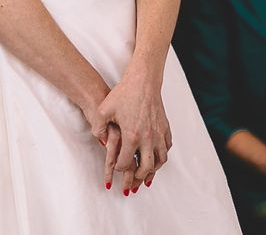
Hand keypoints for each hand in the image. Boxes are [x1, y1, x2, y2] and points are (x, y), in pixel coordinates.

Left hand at [97, 73, 171, 193]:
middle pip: (146, 168)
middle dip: (138, 178)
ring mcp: (158, 134)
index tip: (116, 168)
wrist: (142, 82)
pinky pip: (166, 148)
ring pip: (160, 161)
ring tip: (146, 175)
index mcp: (131, 136)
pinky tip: (156, 157)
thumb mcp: (104, 109)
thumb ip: (99, 127)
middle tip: (133, 182)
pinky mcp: (165, 128)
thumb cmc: (123, 94)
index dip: (119, 168)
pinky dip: (162, 156)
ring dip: (153, 170)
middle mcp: (147, 138)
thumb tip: (99, 140)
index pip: (126, 162)